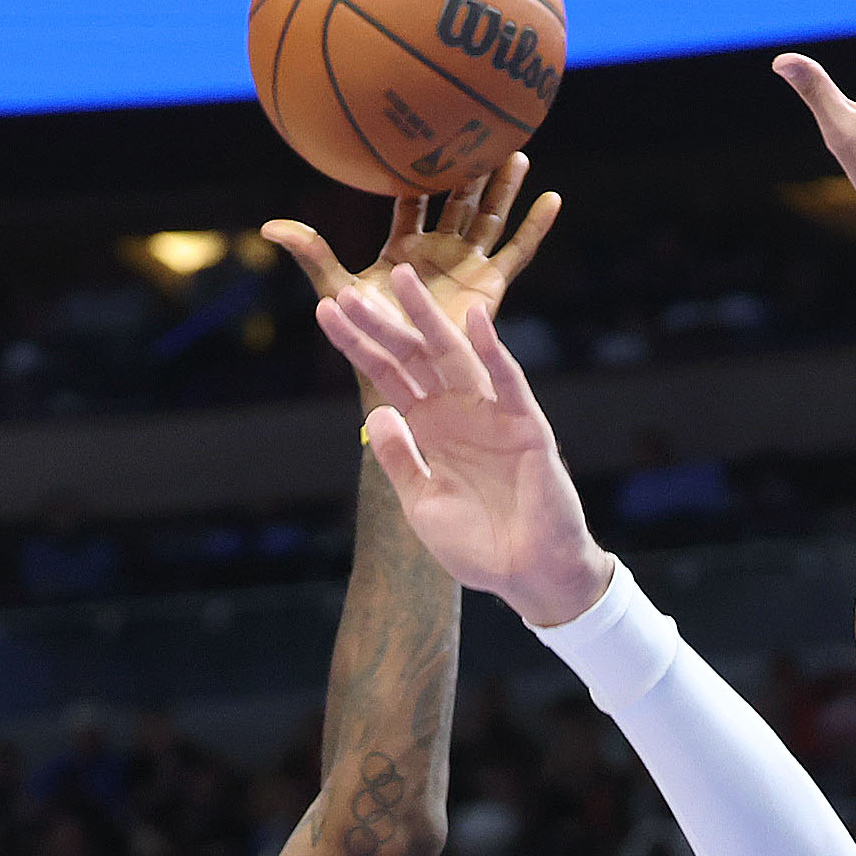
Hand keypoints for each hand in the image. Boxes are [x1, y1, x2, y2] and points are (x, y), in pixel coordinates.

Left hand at [264, 153, 560, 355]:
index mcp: (403, 250)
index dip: (415, 171)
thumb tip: (269, 225)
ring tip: (518, 148)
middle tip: (479, 127)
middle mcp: (438, 254)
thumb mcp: (335, 287)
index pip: (411, 201)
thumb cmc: (366, 338)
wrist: (401, 375)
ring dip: (504, 185)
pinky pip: (518, 251)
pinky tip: (553, 199)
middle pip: (457, 200)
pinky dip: (536, 226)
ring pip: (490, 217)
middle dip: (468, 167)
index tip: (422, 133)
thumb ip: (310, 254)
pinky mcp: (490, 287)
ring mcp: (466, 267)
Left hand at [314, 265, 613, 628]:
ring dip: (428, 318)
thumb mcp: (422, 502)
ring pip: (455, 356)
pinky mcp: (526, 426)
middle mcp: (458, 412)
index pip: (387, 377)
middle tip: (346, 291)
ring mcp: (492, 415)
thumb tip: (375, 411)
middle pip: (413, 357)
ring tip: (402, 279)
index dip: (359, 346)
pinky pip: (508, 382)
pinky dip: (492, 351)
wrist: (528, 576)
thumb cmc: (477, 545)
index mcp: (431, 428)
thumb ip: (401, 459)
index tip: (326, 312)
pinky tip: (472, 320)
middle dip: (381, 325)